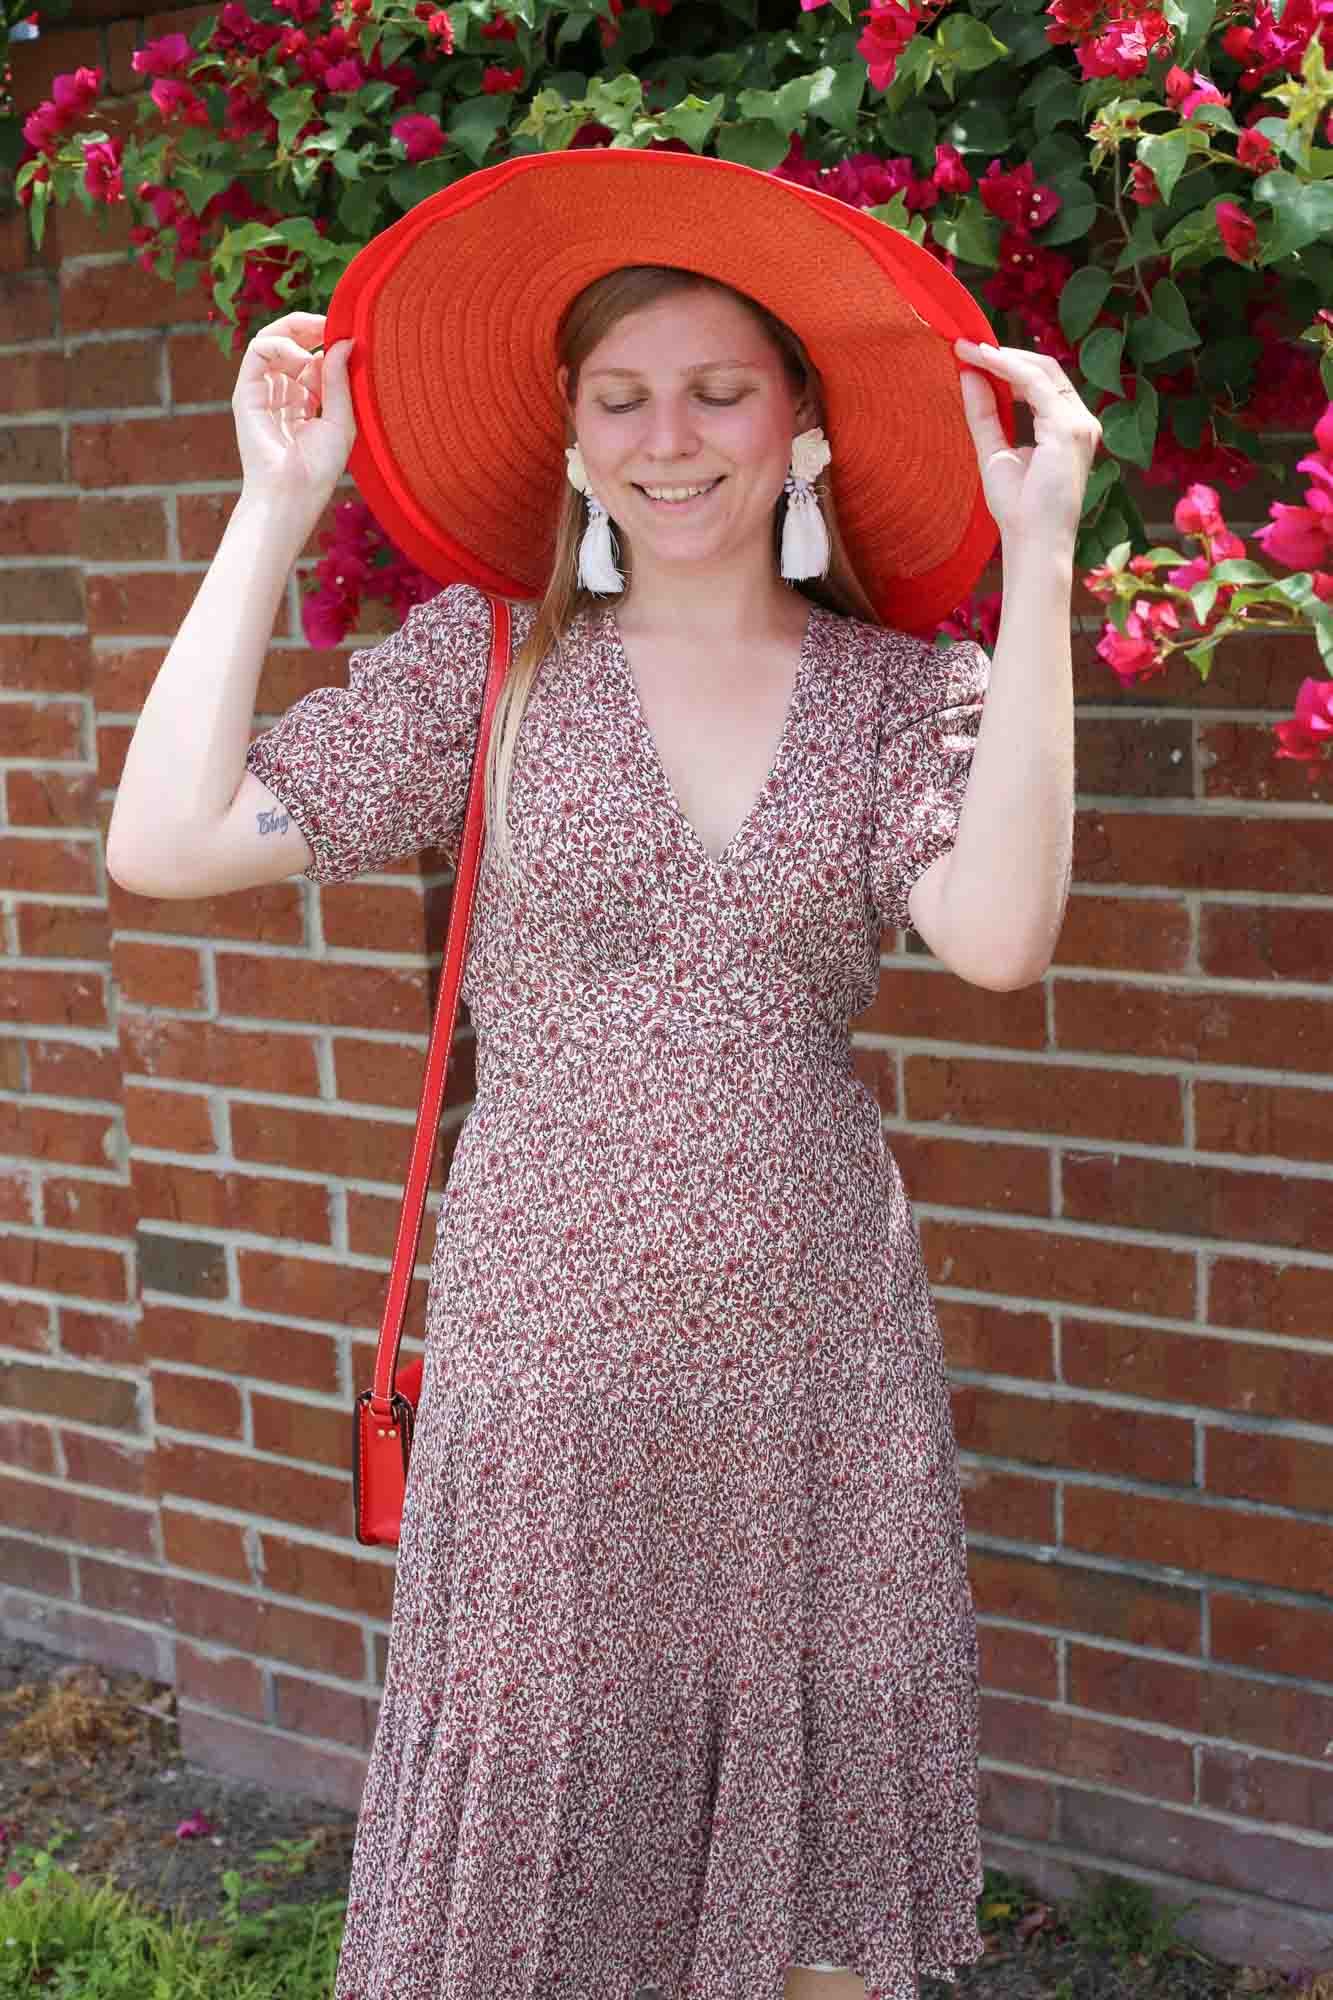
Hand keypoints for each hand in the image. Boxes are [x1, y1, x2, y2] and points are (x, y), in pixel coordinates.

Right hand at [232, 310, 356, 517]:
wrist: (292, 493)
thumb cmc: (319, 468)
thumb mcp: (341, 419)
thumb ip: (341, 380)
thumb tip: (346, 341)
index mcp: (306, 401)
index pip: (314, 359)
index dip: (329, 343)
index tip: (350, 336)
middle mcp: (283, 393)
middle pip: (291, 344)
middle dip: (311, 327)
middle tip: (332, 322)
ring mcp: (263, 391)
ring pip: (272, 340)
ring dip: (296, 329)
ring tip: (320, 332)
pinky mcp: (246, 392)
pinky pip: (257, 351)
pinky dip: (280, 345)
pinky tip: (302, 357)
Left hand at [954, 338, 1101, 550]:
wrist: (1032, 540)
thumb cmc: (1018, 508)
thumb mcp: (994, 451)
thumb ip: (983, 414)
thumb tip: (968, 374)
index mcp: (1065, 427)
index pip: (1039, 383)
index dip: (1006, 365)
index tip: (971, 355)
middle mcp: (1078, 420)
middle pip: (1044, 369)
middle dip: (1003, 354)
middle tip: (966, 346)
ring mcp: (1078, 422)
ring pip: (1040, 371)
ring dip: (1001, 357)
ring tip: (968, 350)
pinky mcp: (1069, 427)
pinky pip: (1035, 384)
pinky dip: (1007, 369)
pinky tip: (983, 362)